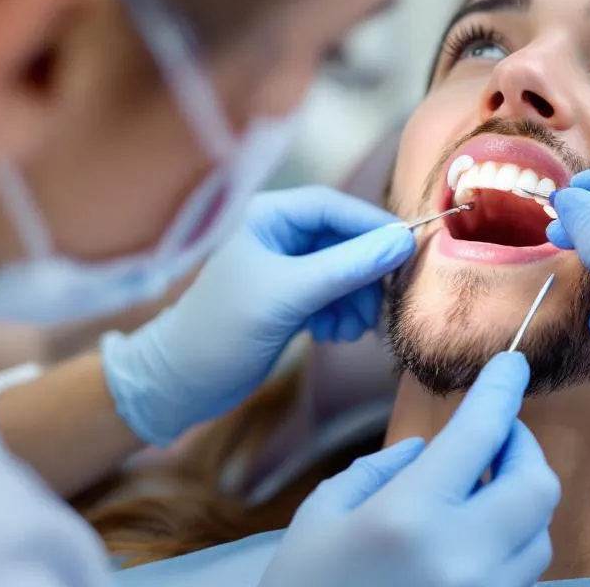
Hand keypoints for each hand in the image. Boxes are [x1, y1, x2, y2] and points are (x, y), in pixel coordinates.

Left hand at [102, 187, 414, 445]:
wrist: (181, 384)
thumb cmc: (222, 330)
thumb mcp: (288, 295)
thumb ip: (346, 267)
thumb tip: (401, 242)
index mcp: (267, 217)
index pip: (335, 207)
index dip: (373, 226)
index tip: (408, 251)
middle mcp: (278, 235)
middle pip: (345, 240)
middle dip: (365, 274)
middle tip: (381, 305)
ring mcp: (286, 268)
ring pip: (345, 271)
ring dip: (356, 300)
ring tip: (350, 330)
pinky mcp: (291, 299)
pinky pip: (335, 295)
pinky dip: (342, 314)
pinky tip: (333, 336)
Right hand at [261, 353, 559, 586]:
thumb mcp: (323, 514)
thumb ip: (379, 469)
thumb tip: (427, 450)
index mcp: (408, 519)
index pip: (480, 434)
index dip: (501, 391)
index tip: (513, 365)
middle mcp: (459, 560)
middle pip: (537, 486)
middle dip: (522, 449)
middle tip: (494, 438)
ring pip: (538, 534)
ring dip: (518, 502)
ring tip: (476, 494)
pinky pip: (522, 576)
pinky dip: (509, 547)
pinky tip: (471, 540)